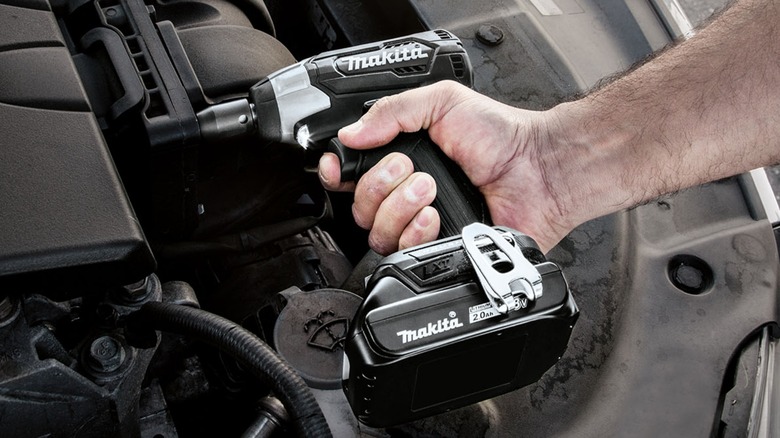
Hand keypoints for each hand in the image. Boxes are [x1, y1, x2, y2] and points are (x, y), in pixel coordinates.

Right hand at [318, 80, 570, 253]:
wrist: (537, 172)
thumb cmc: (500, 137)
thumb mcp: (442, 103)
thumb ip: (394, 111)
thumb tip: (351, 133)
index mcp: (403, 159)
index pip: (353, 174)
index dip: (339, 173)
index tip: (340, 168)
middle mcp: (406, 195)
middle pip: (358, 206)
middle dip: (379, 186)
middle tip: (412, 170)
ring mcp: (420, 225)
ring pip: (376, 232)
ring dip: (399, 208)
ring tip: (431, 189)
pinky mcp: (436, 250)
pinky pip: (403, 252)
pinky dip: (415, 232)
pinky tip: (435, 217)